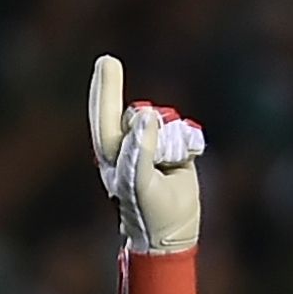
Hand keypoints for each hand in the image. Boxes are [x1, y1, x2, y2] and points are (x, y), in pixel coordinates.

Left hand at [88, 54, 203, 255]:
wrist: (173, 231)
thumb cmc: (150, 212)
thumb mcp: (140, 184)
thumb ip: (140, 151)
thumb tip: (145, 115)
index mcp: (113, 156)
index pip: (106, 118)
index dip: (106, 91)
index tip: (107, 61)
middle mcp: (128, 147)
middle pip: (124, 112)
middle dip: (112, 88)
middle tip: (107, 62)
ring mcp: (150, 146)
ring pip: (161, 120)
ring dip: (170, 136)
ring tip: (171, 165)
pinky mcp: (173, 149)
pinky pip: (182, 130)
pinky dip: (187, 142)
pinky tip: (183, 162)